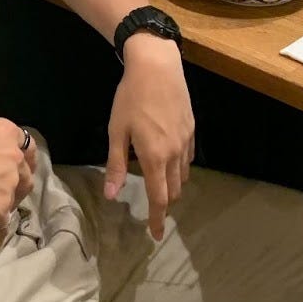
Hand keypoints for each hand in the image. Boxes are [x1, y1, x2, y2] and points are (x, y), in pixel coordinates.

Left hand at [104, 36, 194, 240]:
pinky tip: (169, 159)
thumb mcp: (116, 131)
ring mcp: (186, 141)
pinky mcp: (192, 129)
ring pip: (183, 175)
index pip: (159, 198)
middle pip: (174, 190)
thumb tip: (111, 195)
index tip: (155, 235)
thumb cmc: (130, 98)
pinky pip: (188, 157)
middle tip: (153, 209)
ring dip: (172, 185)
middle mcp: (175, 153)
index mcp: (154, 157)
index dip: (157, 219)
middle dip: (165, 203)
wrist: (157, 66)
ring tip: (159, 184)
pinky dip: (179, 167)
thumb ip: (115, 165)